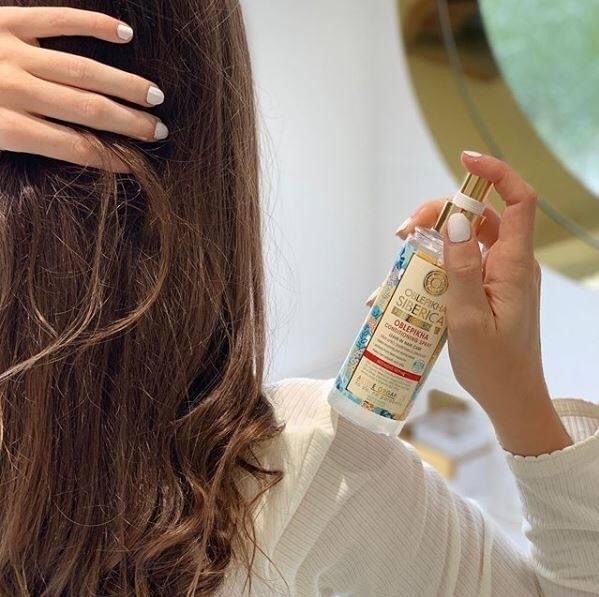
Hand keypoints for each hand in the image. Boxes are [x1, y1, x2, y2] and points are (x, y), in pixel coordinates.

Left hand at [0, 7, 167, 171]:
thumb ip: (19, 147)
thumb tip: (70, 152)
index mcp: (5, 129)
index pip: (75, 147)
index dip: (111, 158)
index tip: (135, 164)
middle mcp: (13, 91)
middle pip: (88, 110)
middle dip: (130, 122)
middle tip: (159, 130)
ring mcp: (10, 51)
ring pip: (82, 70)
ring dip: (125, 84)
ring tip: (155, 95)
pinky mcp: (4, 20)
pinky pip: (57, 19)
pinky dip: (94, 24)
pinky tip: (125, 34)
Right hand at [369, 152, 571, 455]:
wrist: (510, 399)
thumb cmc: (493, 365)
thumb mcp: (469, 318)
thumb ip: (462, 268)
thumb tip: (453, 220)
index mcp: (513, 265)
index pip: (518, 200)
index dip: (495, 172)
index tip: (463, 160)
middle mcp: (508, 264)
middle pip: (479, 217)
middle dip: (441, 213)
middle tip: (405, 233)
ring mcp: (497, 278)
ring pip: (465, 240)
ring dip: (432, 241)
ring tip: (399, 258)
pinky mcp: (484, 291)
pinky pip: (460, 265)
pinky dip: (434, 266)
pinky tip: (405, 285)